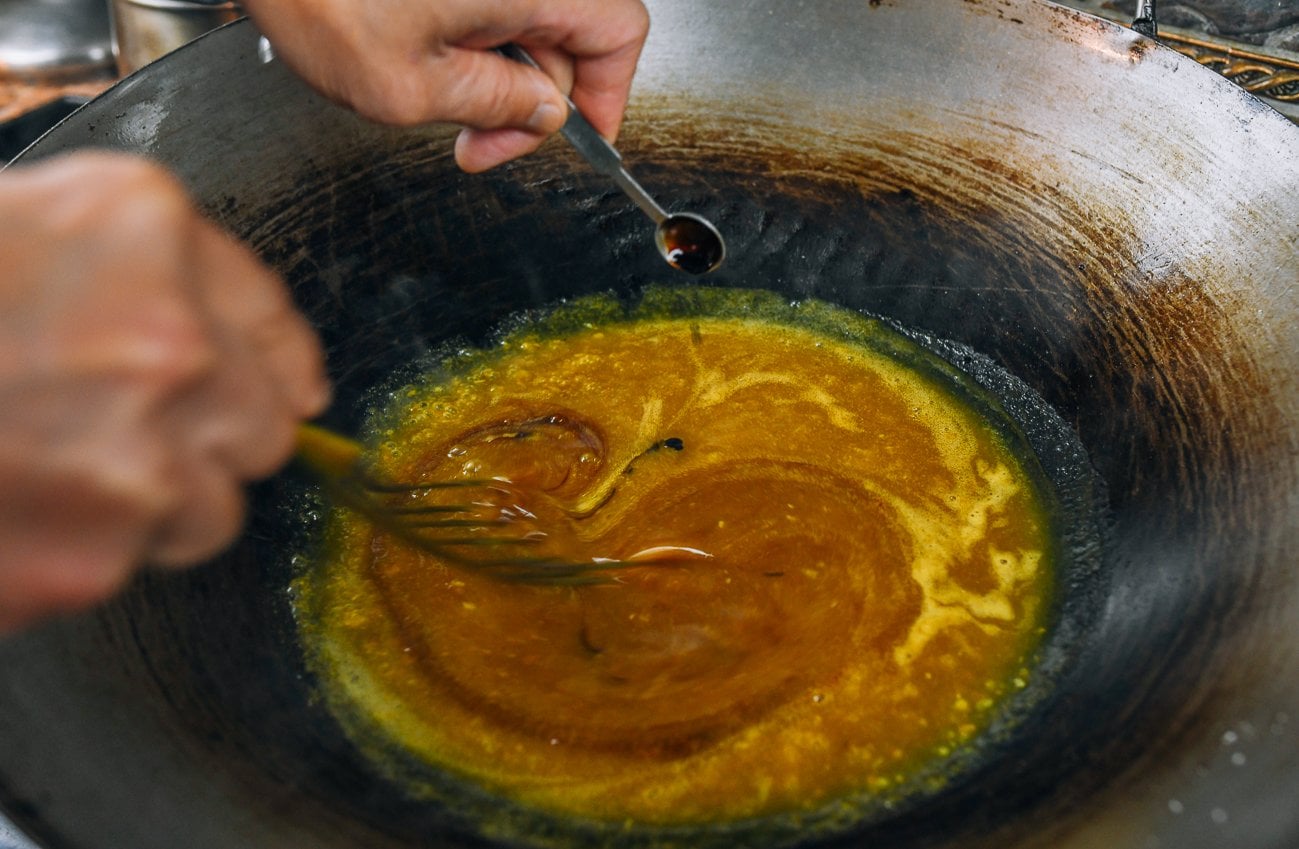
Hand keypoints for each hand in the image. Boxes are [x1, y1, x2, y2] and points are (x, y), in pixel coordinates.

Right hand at [0, 153, 328, 631]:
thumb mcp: (36, 219)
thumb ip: (168, 272)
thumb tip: (287, 373)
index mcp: (147, 232)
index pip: (276, 324)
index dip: (275, 364)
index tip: (278, 387)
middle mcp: (169, 344)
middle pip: (263, 431)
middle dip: (208, 435)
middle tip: (120, 427)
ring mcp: (135, 460)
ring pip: (208, 512)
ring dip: (153, 502)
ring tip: (49, 466)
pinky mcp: (86, 561)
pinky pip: (130, 566)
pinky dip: (83, 548)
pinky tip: (15, 502)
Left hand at [240, 0, 649, 171]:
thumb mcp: (410, 87)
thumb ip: (494, 106)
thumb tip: (541, 115)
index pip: (619, 34)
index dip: (610, 95)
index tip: (582, 136)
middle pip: (571, 34)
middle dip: (532, 99)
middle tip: (480, 139)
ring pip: (527, 20)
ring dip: (496, 71)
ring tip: (438, 95)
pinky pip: (490, 1)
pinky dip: (471, 36)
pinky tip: (426, 56)